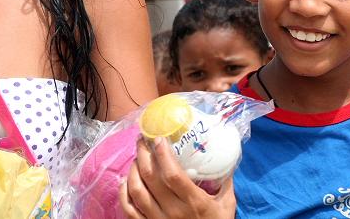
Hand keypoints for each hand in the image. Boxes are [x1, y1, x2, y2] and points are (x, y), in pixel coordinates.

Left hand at [120, 137, 235, 218]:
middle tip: (142, 141)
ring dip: (133, 171)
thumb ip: (224, 182)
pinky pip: (129, 210)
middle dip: (143, 154)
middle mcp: (174, 212)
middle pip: (150, 178)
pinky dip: (123, 193)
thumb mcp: (227, 205)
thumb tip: (224, 157)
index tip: (158, 138)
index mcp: (194, 202)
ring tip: (136, 159)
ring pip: (137, 191)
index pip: (173, 174)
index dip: (162, 154)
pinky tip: (125, 181)